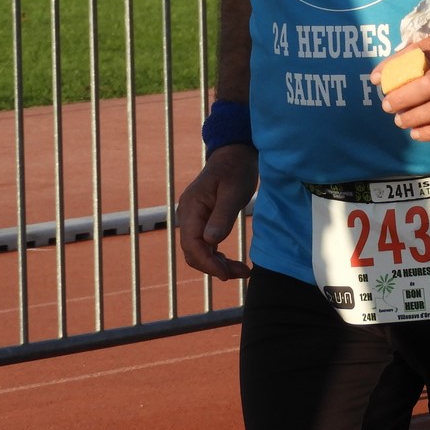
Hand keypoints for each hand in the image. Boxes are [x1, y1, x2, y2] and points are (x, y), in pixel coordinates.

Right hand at [177, 143, 256, 280]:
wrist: (234, 155)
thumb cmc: (236, 170)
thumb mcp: (234, 192)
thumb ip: (222, 216)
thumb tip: (210, 242)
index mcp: (191, 208)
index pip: (192, 244)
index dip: (207, 263)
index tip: (226, 274)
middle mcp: (187, 215)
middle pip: (193, 252)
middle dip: (214, 267)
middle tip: (242, 273)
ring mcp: (193, 219)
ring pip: (198, 251)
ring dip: (217, 264)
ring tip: (242, 270)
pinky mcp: (201, 221)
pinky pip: (204, 246)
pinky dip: (216, 257)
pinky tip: (232, 263)